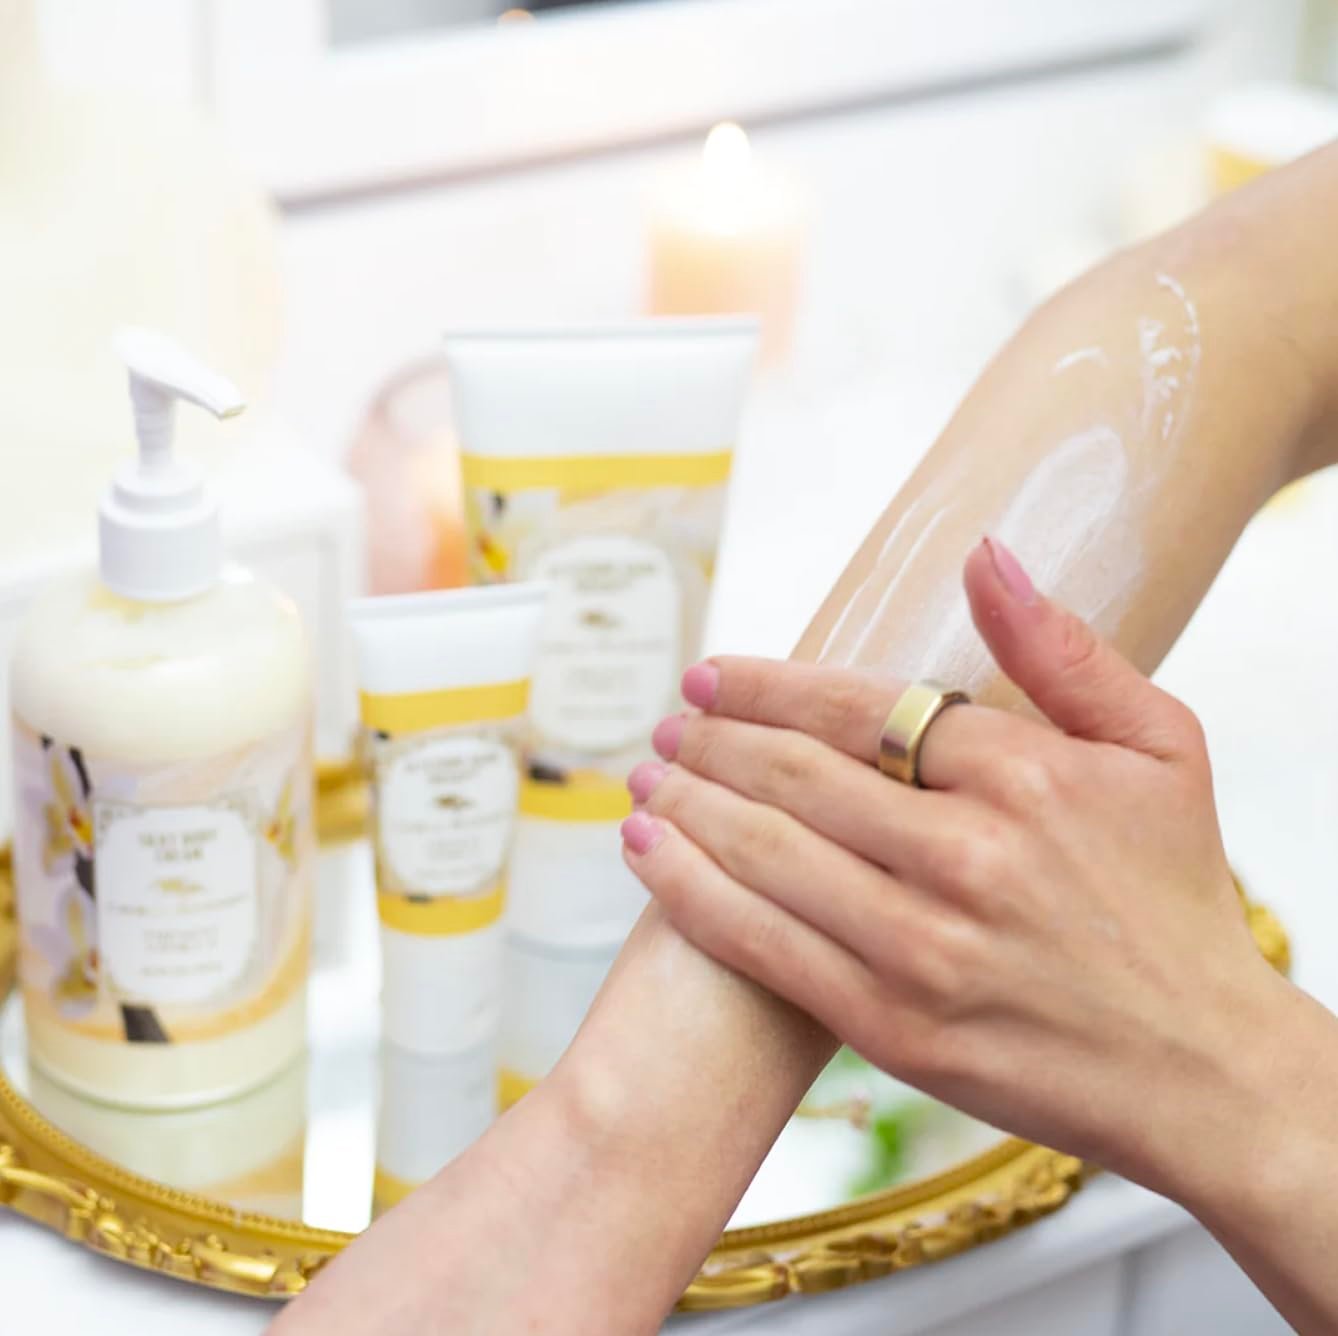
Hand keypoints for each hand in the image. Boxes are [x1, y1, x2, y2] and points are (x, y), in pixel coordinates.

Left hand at [621, 536, 1289, 1196]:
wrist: (1202, 1068)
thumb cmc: (1177, 897)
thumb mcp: (1159, 748)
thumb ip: (1062, 651)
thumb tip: (983, 556)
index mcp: (1022, 774)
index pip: (856, 708)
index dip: (766, 686)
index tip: (710, 677)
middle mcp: (964, 855)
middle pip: (794, 777)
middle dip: (713, 742)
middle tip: (667, 725)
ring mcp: (921, 947)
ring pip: (763, 852)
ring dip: (685, 806)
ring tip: (644, 777)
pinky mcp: (892, 1026)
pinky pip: (763, 945)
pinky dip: (691, 893)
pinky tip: (648, 855)